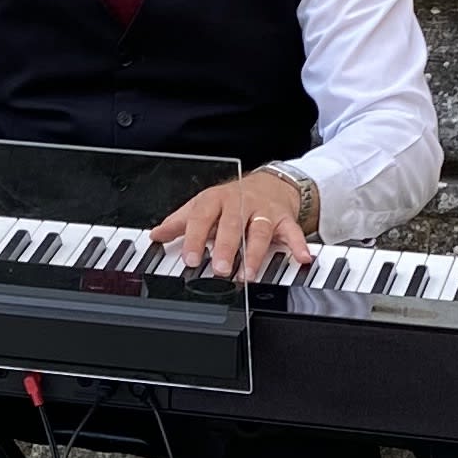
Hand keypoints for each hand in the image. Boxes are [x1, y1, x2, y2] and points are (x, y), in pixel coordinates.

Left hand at [154, 168, 314, 280]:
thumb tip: (156, 235)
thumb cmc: (232, 199)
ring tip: (247, 274)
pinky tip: (301, 258)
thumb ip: (181, 222)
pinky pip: (292, 231)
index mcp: (216, 199)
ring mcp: (263, 211)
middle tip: (220, 269)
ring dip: (254, 254)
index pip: (203, 217)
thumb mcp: (204, 206)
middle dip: (226, 247)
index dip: (196, 238)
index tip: (191, 259)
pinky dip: (298, 245)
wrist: (270, 183)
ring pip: (259, 231)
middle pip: (232, 224)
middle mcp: (239, 203)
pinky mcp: (284, 218)